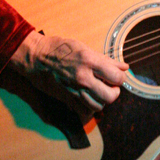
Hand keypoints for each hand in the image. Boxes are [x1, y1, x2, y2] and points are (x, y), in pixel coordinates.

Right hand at [9, 30, 128, 114]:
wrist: (36, 57)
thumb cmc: (59, 48)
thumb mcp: (84, 48)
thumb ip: (105, 60)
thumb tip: (124, 67)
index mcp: (90, 61)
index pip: (117, 77)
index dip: (120, 78)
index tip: (116, 76)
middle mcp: (84, 77)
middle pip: (110, 96)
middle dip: (114, 92)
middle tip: (110, 86)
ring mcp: (74, 89)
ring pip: (98, 106)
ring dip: (102, 100)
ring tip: (98, 92)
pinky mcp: (66, 98)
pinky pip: (84, 111)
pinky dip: (89, 109)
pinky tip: (88, 99)